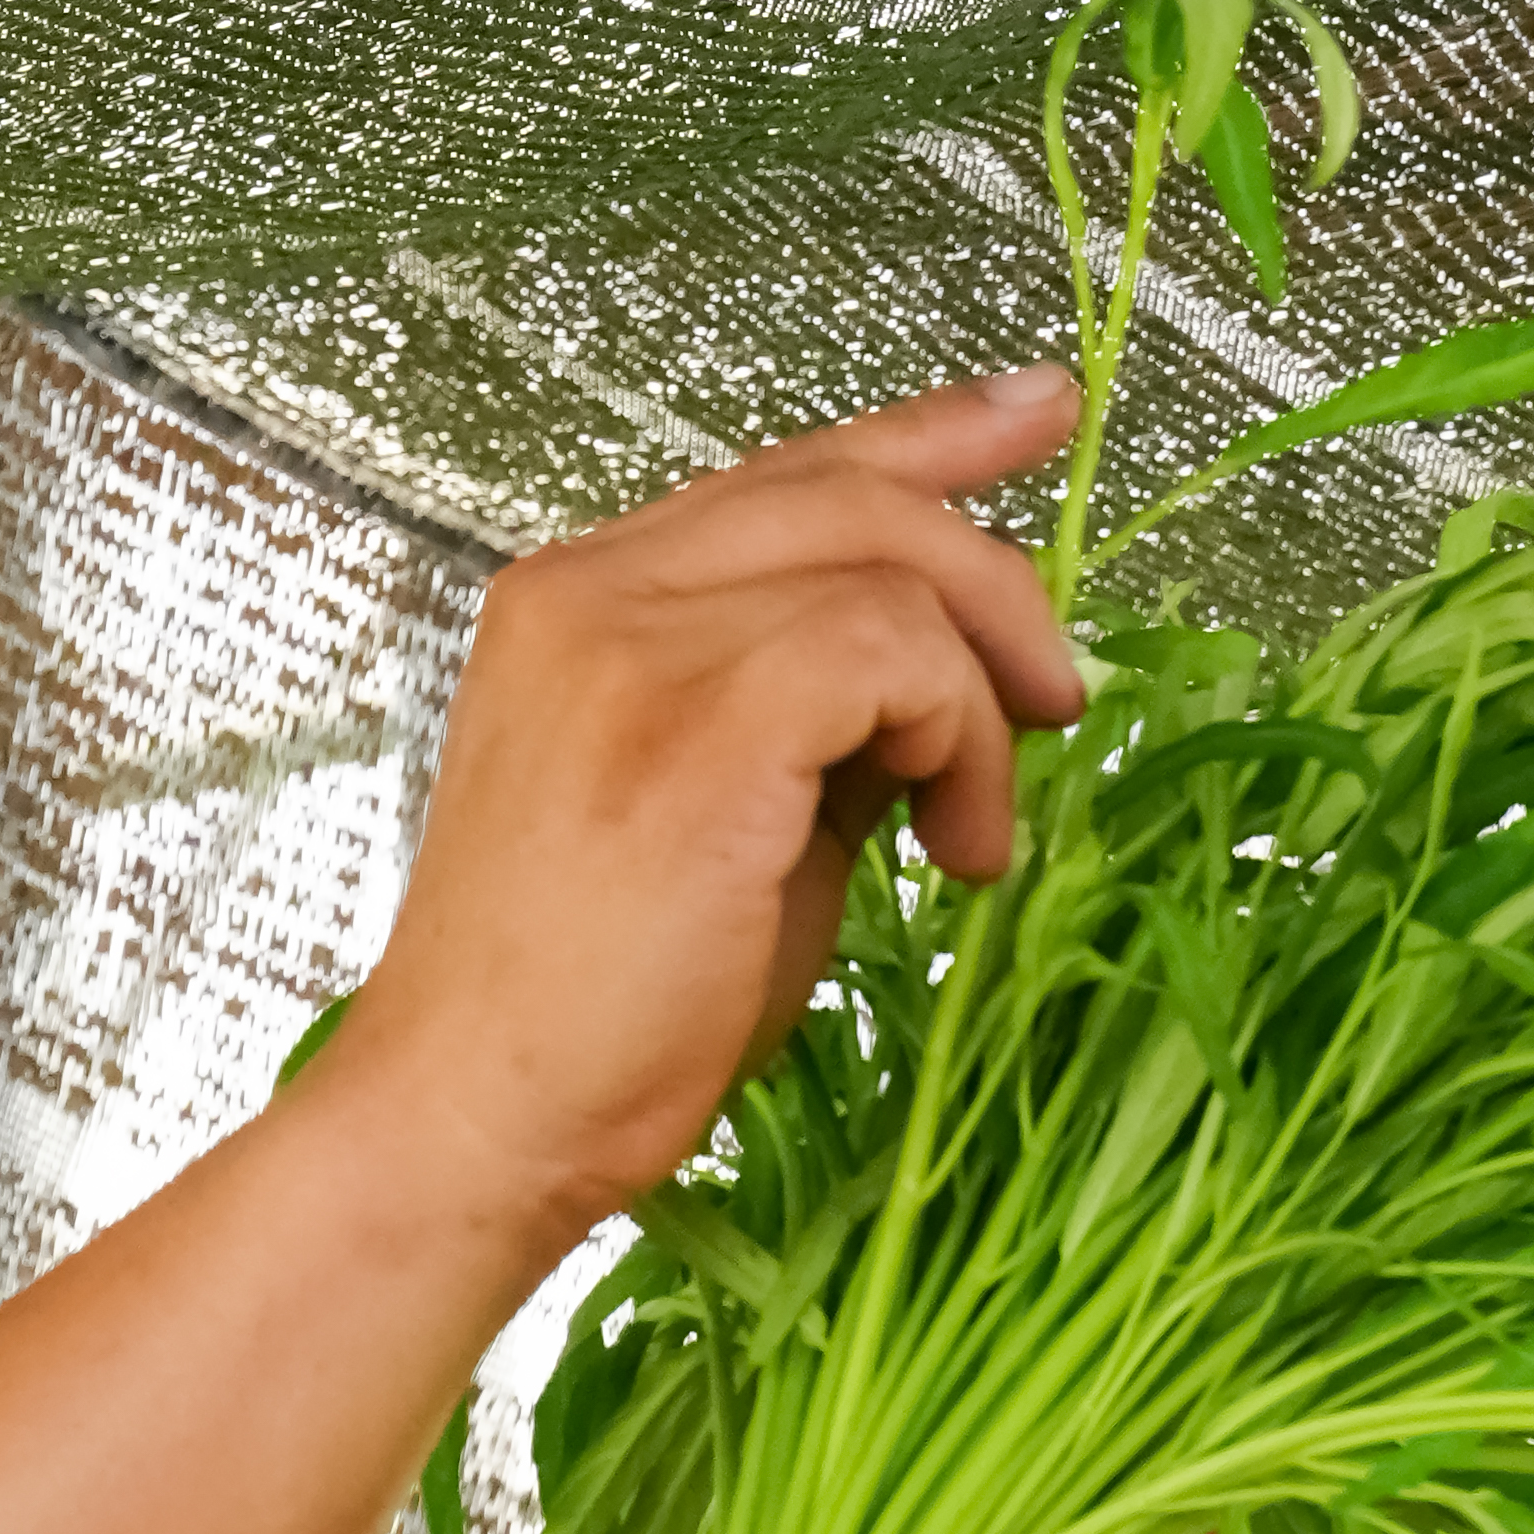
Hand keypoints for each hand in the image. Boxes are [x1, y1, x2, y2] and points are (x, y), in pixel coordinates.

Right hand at [304, 379, 1086, 1286]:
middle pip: (850, 492)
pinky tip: (951, 843)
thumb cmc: (593, 1012)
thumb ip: (811, 718)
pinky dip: (955, 737)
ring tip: (974, 831)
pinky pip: (890, 651)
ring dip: (977, 702)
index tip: (1034, 411)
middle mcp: (590, 590)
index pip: (780, 475)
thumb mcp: (725, 817)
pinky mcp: (693, 719)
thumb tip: (947, 681)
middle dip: (994, 580)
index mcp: (579, 601)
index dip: (926, 434)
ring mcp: (629, 642)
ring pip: (889, 569)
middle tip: (1057, 695)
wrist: (476, 1122)